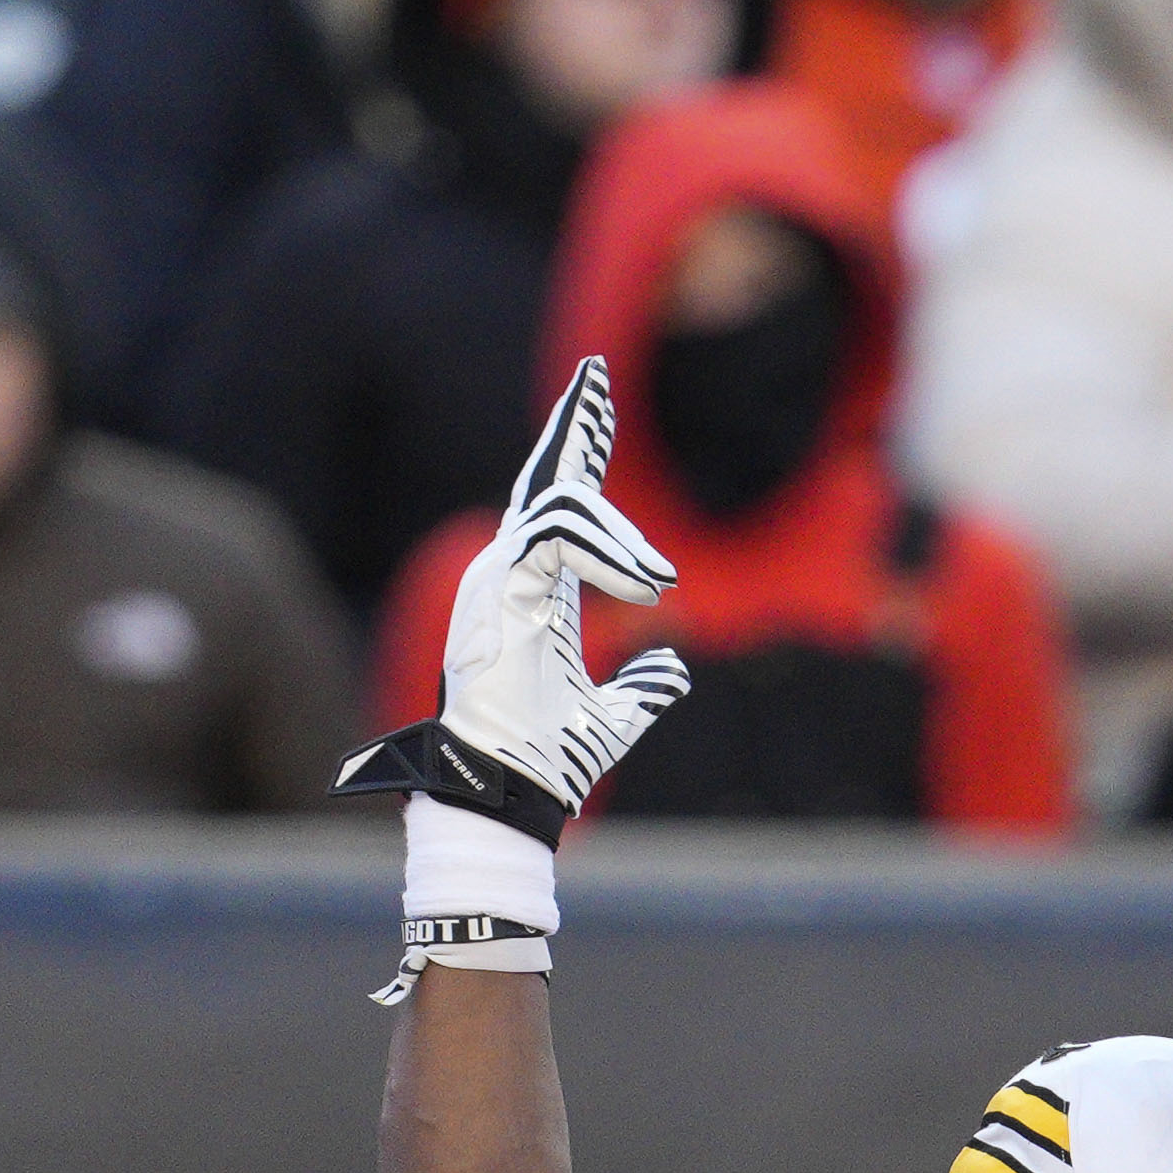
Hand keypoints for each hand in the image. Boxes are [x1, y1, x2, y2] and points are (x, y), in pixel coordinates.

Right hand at [340, 365, 690, 834]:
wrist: (511, 796)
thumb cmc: (550, 762)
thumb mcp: (616, 715)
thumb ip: (644, 686)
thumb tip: (674, 666)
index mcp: (532, 592)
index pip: (556, 505)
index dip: (581, 450)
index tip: (600, 398)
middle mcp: (507, 573)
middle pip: (543, 478)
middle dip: (575, 427)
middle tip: (596, 376)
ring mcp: (498, 578)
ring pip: (560, 503)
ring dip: (620, 535)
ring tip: (658, 581)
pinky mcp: (501, 589)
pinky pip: (555, 532)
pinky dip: (607, 550)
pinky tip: (645, 586)